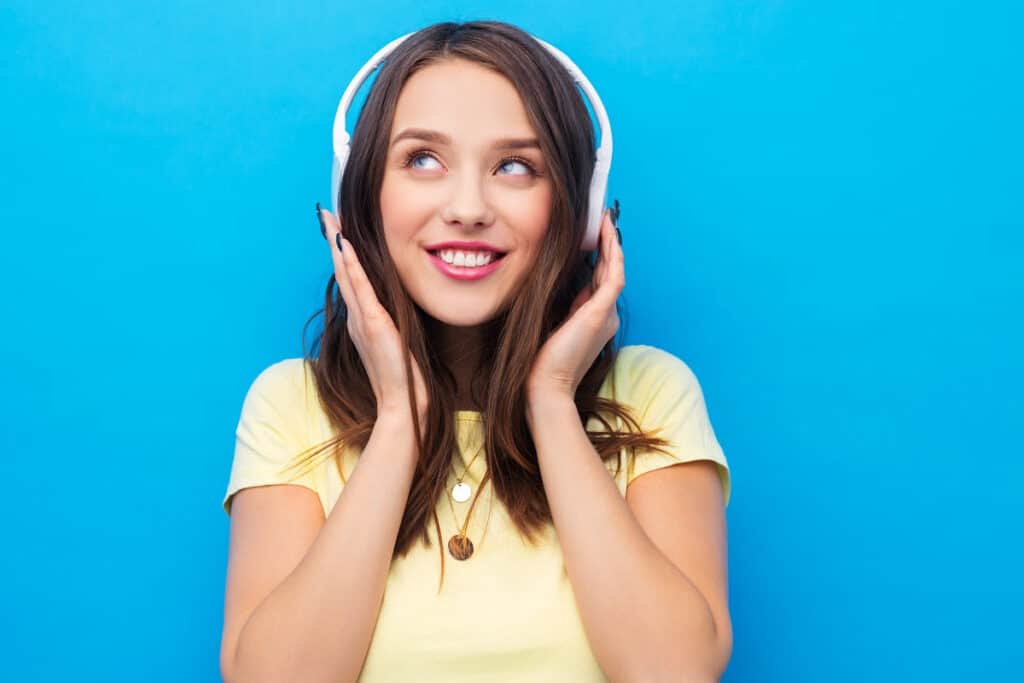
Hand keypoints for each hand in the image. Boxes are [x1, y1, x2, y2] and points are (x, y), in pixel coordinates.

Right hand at [317, 205, 428, 419]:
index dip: (343, 254)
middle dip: (334, 241)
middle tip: (325, 214)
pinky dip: (352, 266)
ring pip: (347, 275)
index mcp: (362, 320)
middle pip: (343, 271)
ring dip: (338, 246)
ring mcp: (362, 319)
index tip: (337, 230)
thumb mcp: (393, 343)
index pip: (350, 279)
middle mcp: (357, 317)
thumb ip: (389, 326)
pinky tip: (346, 246)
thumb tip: (391, 313)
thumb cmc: (401, 378)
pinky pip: (361, 289)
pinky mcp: (373, 323)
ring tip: (330, 220)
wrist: (401, 403)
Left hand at [526, 207, 623, 400]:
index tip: (593, 232)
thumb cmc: (542, 360)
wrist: (546, 386)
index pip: (601, 279)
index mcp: (595, 319)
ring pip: (614, 269)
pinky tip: (607, 232)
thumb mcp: (552, 324)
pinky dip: (613, 252)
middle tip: (604, 217)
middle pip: (610, 271)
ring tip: (607, 218)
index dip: (600, 254)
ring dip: (612, 242)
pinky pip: (614, 274)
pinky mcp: (602, 312)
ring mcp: (606, 313)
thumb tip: (560, 281)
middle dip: (608, 243)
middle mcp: (606, 315)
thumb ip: (562, 305)